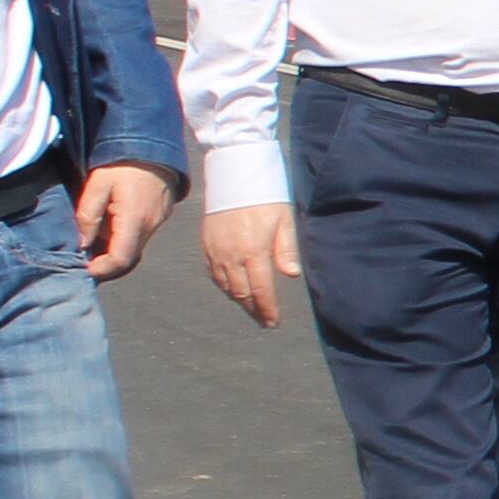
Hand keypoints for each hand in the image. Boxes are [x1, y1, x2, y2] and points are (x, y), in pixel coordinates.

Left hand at [75, 164, 175, 279]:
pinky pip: (141, 235)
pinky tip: (113, 222)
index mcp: (134, 219)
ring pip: (135, 247)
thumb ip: (88, 215)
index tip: (86, 269)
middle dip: (107, 262)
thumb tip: (82, 243)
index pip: (121, 259)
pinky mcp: (161, 216)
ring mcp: (158, 222)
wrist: (153, 144)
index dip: (102, 270)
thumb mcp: (98, 184)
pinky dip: (125, 236)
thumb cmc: (123, 162)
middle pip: (129, 257)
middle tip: (87, 257)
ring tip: (97, 234)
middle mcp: (150, 225)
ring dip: (115, 247)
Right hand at [198, 202, 300, 326]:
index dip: (267, 309)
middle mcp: (231, 255)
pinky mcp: (206, 245)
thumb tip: (292, 274)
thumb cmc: (264, 197)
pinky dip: (224, 286)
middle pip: (241, 293)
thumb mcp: (283, 220)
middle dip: (254, 310)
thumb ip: (286, 249)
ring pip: (226, 286)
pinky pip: (213, 274)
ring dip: (239, 300)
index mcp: (253, 251)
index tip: (273, 321)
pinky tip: (233, 290)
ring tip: (252, 308)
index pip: (261, 290)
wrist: (233, 176)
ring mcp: (216, 251)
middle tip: (264, 321)